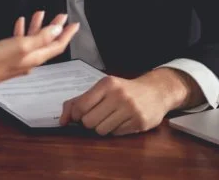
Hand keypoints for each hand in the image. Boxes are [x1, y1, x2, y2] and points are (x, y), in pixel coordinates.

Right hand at [0, 11, 77, 89]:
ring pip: (34, 41)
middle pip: (48, 42)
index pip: (57, 45)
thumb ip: (41, 37)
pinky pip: (21, 42)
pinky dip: (23, 32)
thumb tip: (57, 30)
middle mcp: (31, 59)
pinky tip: (20, 23)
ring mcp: (20, 59)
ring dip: (38, 27)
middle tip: (60, 16)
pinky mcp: (9, 57)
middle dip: (55, 28)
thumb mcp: (22, 45)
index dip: (67, 34)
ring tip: (40, 13)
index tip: (75, 24)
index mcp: (36, 57)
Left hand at [59, 69, 196, 135]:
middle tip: (98, 116)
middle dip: (90, 122)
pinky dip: (116, 130)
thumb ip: (78, 102)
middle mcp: (119, 95)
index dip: (77, 115)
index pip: (80, 106)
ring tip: (111, 118)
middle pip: (89, 121)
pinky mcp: (139, 121)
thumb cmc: (123, 90)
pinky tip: (123, 120)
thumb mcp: (102, 89)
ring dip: (103, 128)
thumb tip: (62, 121)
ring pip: (101, 130)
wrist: (155, 91)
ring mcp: (130, 109)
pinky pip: (116, 134)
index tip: (81, 114)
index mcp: (107, 84)